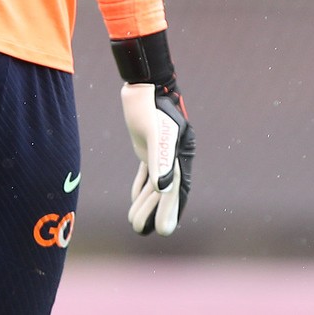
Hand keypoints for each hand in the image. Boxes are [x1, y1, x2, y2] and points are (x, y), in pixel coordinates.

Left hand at [121, 80, 195, 235]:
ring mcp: (161, 151)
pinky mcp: (149, 145)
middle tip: (141, 231)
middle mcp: (173, 156)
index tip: (163, 232)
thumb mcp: (154, 132)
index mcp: (179, 155)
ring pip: (155, 183)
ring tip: (134, 223)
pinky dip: (142, 186)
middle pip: (166, 191)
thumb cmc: (149, 105)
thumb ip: (160, 159)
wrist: (143, 83)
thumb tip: (162, 188)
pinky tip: (136, 198)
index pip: (176, 190)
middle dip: (155, 213)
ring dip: (146, 203)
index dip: (170, 211)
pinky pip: (148, 171)